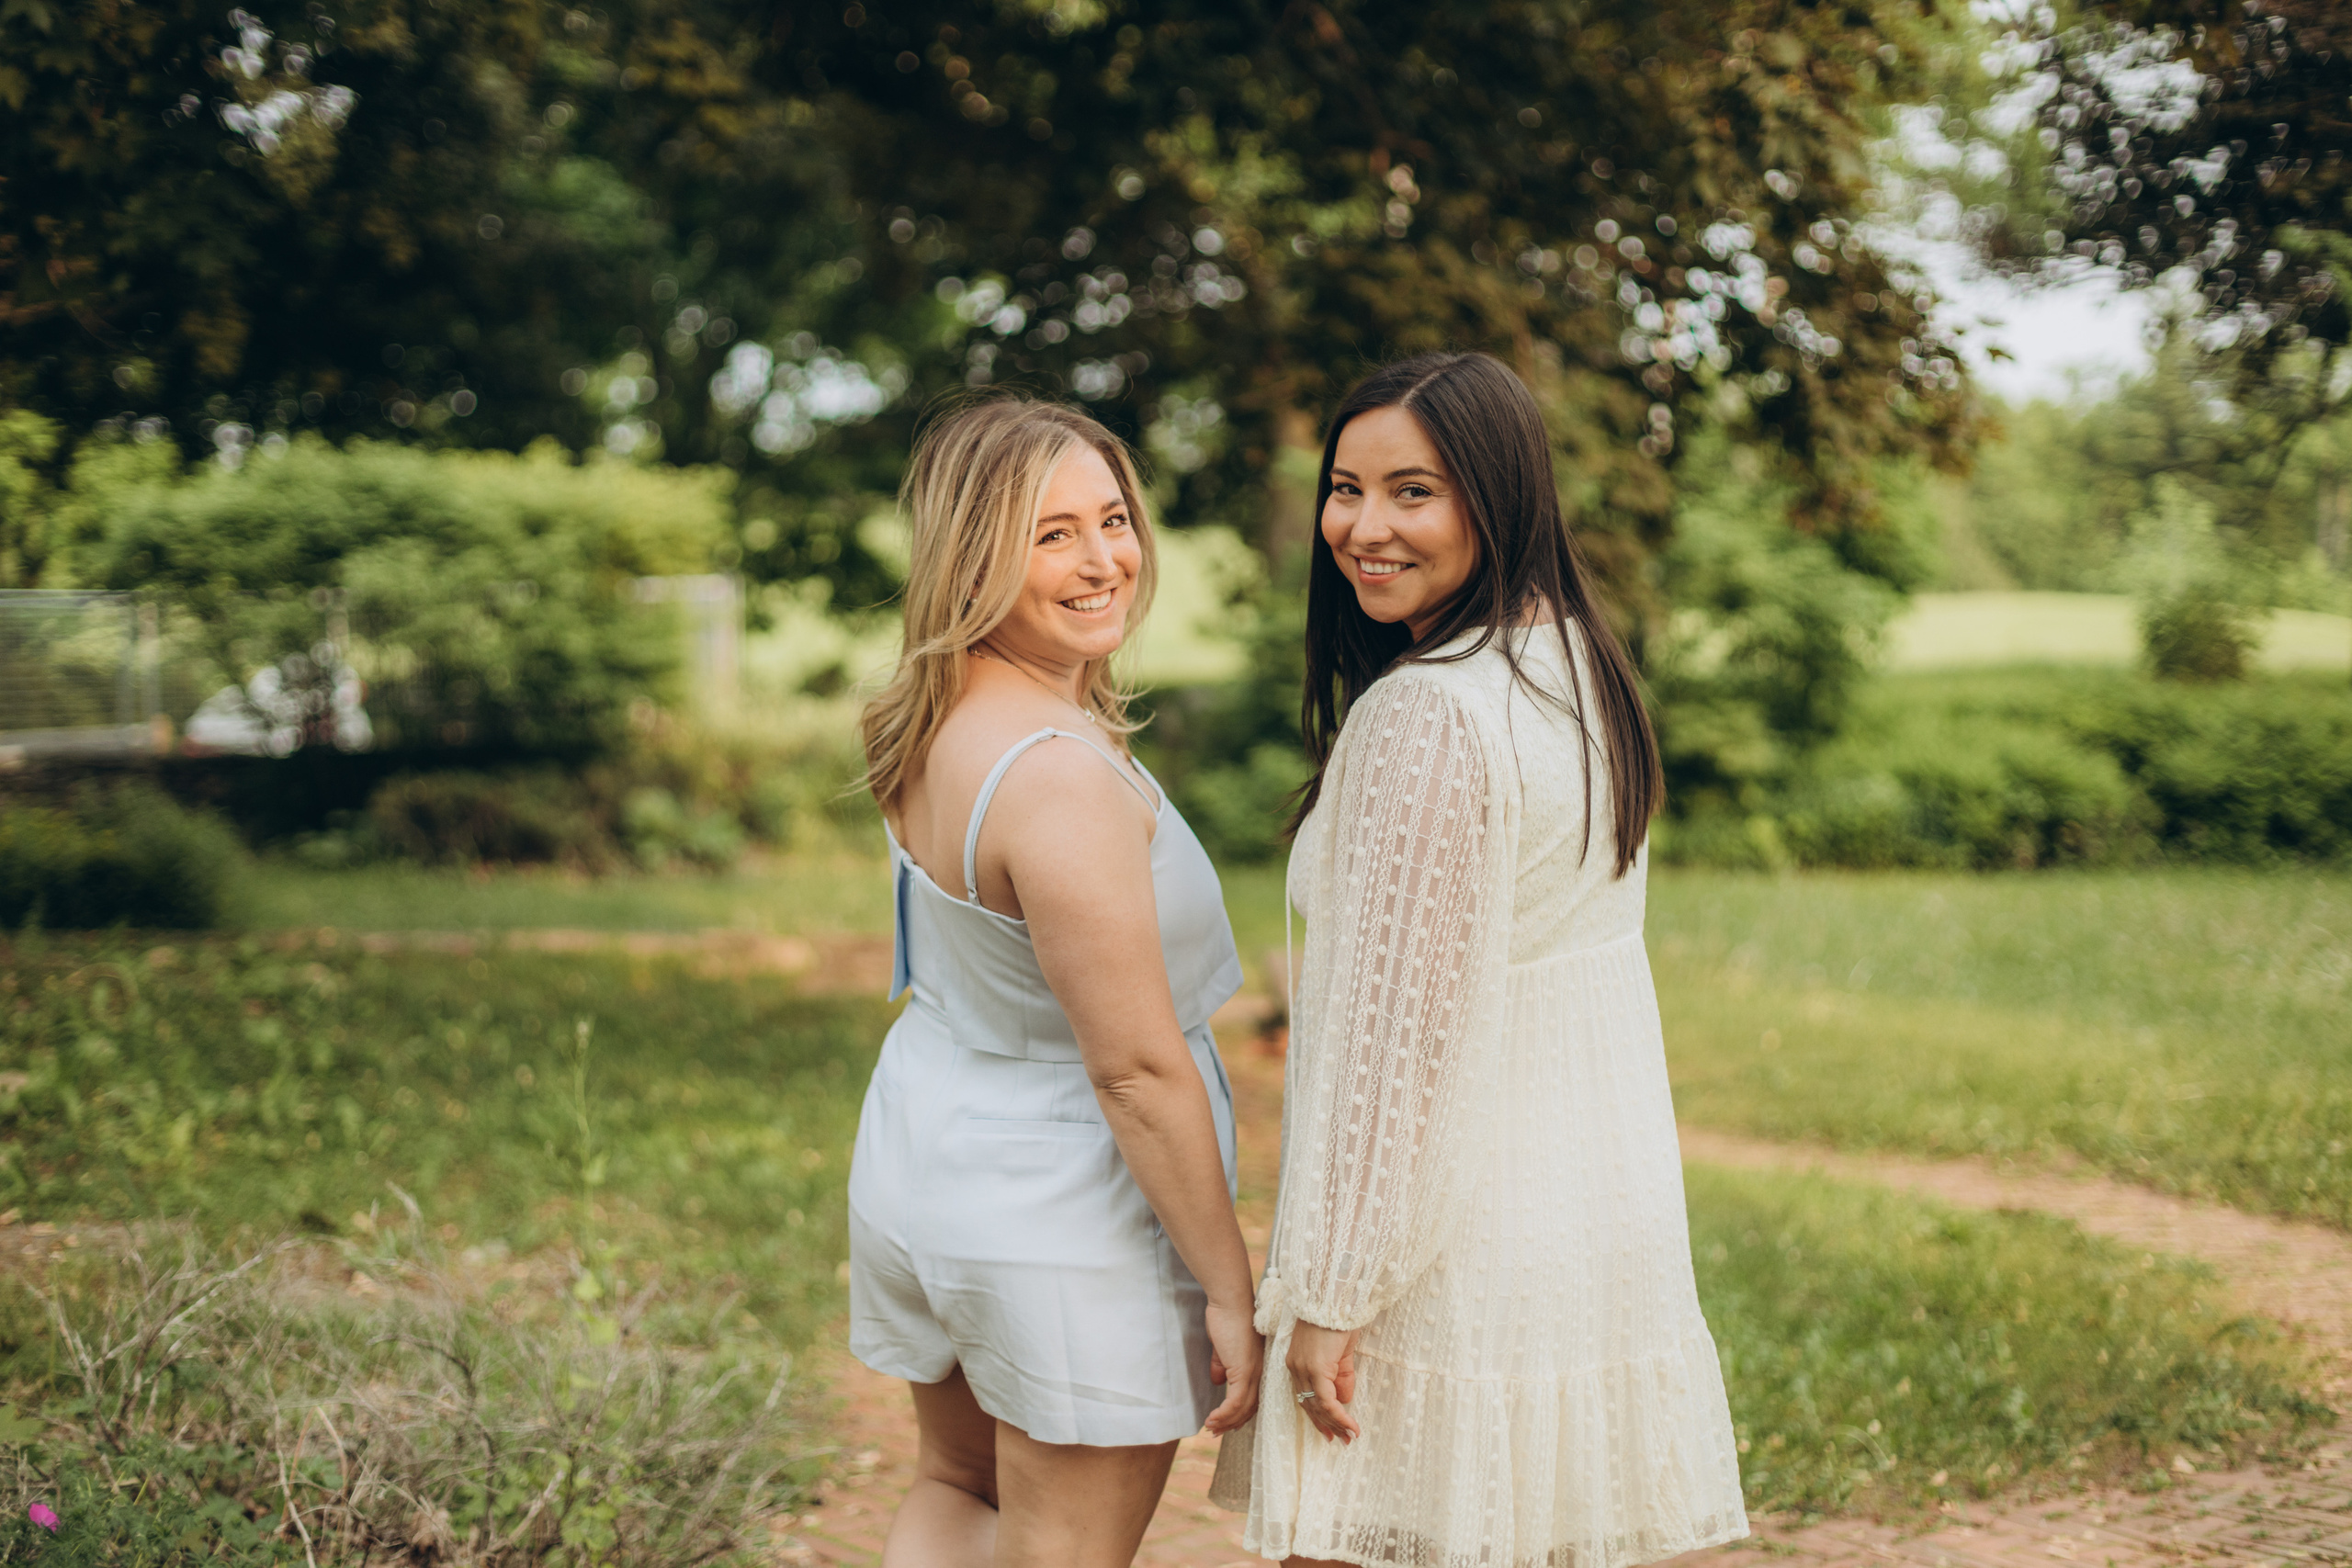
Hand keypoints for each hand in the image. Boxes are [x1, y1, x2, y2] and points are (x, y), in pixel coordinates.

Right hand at [1201, 1297, 1263, 1434]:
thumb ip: (1222, 1364)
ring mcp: (1252, 1372)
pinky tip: (1212, 1418)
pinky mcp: (1243, 1370)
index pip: (1252, 1399)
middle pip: (1249, 1408)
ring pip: (1242, 1408)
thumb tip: (1218, 1380)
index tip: (1224, 1422)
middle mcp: (1258, 1372)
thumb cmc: (1227, 1318)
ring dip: (1225, 1421)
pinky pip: (1235, 1401)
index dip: (1238, 1414)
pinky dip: (1224, 1414)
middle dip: (1231, 1423)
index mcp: (1256, 1367)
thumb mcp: (1223, 1347)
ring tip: (1210, 1427)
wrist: (1230, 1301)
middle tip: (1215, 1431)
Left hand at [1285, 1319, 1359, 1443]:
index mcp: (1298, 1363)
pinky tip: (1350, 1426)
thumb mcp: (1340, 1353)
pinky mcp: (1314, 1368)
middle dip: (1327, 1425)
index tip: (1330, 1431)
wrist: (1335, 1299)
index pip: (1305, 1397)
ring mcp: (1303, 1368)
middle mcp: (1296, 1368)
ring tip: (1349, 1437)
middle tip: (1341, 1440)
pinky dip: (1339, 1415)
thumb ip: (1340, 1376)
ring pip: (1317, 1406)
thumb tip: (1344, 1400)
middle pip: (1309, 1405)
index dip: (1318, 1416)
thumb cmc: (1338, 1320)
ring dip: (1335, 1423)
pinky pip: (1326, 1400)